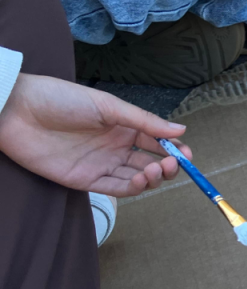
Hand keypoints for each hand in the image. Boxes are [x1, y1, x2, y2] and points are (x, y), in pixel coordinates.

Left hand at [0, 73, 191, 196]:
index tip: (186, 154)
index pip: (156, 142)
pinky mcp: (85, 180)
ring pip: (137, 178)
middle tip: (173, 164)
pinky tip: (142, 180)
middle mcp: (115, 147)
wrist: (18, 111)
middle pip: (151, 163)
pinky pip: (116, 189)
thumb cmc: (61, 99)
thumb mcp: (108, 105)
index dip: (174, 149)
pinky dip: (133, 188)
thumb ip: (144, 121)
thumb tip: (180, 130)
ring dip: (153, 178)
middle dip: (168, 166)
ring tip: (157, 170)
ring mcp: (101, 165)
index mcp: (123, 127)